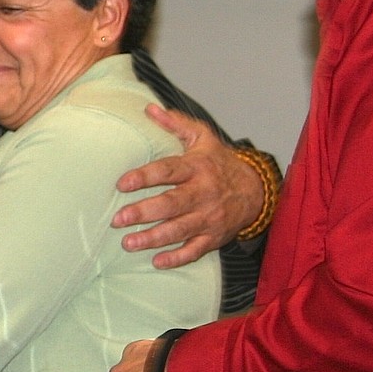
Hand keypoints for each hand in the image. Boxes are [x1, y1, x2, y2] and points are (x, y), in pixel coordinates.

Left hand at [112, 105, 263, 267]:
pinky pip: (195, 251)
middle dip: (143, 212)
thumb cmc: (220, 162)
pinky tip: (156, 262)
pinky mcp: (213, 237)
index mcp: (197, 167)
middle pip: (171, 204)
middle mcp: (203, 193)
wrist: (255, 190)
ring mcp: (209, 217)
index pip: (168, 171)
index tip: (121, 183)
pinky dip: (177, 258)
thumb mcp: (202, 137)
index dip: (144, 177)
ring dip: (152, 239)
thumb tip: (149, 109)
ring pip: (179, 230)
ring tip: (127, 243)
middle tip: (118, 219)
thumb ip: (175, 124)